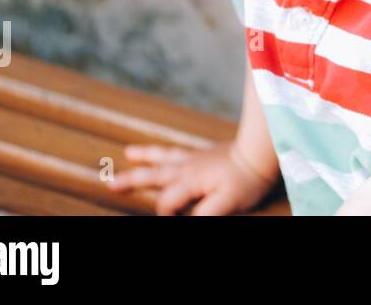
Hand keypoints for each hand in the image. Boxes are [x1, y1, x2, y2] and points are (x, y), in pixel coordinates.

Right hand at [105, 140, 278, 215]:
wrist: (261, 151)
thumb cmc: (246, 180)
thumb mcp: (226, 204)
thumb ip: (202, 216)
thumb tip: (181, 220)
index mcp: (189, 181)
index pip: (166, 202)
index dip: (165, 214)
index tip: (170, 218)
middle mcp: (186, 168)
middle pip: (154, 175)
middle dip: (132, 180)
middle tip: (109, 183)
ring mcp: (194, 158)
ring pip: (162, 158)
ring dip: (143, 158)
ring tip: (127, 153)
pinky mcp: (203, 152)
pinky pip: (176, 149)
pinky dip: (162, 149)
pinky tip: (154, 149)